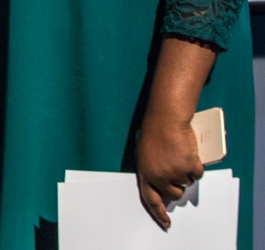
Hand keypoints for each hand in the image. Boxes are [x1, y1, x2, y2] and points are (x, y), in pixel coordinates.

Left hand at [135, 36, 216, 229]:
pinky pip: (197, 174)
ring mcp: (174, 172)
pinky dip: (196, 165)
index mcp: (145, 173)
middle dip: (177, 185)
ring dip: (186, 172)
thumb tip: (160, 184)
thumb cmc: (154, 132)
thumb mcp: (145, 154)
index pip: (150, 199)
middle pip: (174, 193)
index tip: (166, 223)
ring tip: (179, 154)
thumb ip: (152, 170)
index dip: (159, 213)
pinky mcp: (189, 166)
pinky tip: (188, 152)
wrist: (165, 119)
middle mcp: (159, 176)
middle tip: (177, 169)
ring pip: (187, 183)